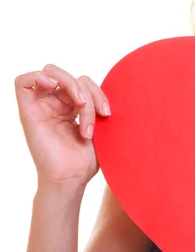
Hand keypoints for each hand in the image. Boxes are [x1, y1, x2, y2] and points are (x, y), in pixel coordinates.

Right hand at [15, 64, 110, 190]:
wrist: (71, 178)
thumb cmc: (85, 160)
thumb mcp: (100, 129)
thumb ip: (99, 107)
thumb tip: (115, 90)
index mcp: (72, 108)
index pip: (84, 83)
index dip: (99, 93)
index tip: (108, 114)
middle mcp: (55, 105)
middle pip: (71, 76)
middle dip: (89, 90)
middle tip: (97, 112)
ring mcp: (41, 107)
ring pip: (52, 73)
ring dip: (71, 85)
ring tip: (80, 106)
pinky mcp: (27, 112)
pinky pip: (22, 82)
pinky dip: (38, 77)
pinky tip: (52, 86)